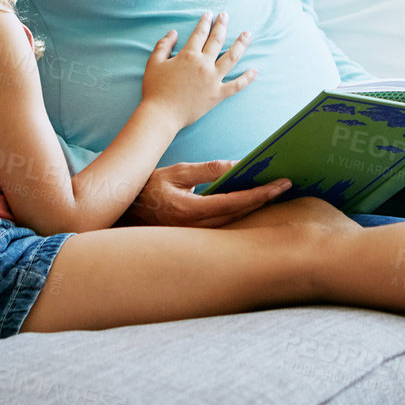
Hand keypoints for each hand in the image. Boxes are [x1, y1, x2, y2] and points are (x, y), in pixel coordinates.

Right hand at [124, 160, 291, 227]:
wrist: (118, 211)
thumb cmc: (147, 188)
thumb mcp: (177, 172)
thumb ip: (207, 170)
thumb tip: (237, 165)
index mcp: (188, 211)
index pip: (233, 203)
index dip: (260, 194)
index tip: (280, 185)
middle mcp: (192, 229)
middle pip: (238, 216)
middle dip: (264, 201)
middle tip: (285, 186)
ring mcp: (192, 237)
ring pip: (232, 224)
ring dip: (254, 208)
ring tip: (273, 192)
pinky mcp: (191, 239)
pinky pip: (222, 227)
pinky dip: (239, 215)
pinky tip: (251, 204)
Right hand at [142, 12, 253, 128]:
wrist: (162, 114)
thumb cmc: (156, 89)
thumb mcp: (154, 63)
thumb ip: (163, 45)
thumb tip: (173, 32)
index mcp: (188, 56)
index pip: (199, 34)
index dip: (205, 22)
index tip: (209, 14)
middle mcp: (204, 64)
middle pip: (217, 40)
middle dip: (222, 26)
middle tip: (226, 15)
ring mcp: (213, 79)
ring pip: (231, 58)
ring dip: (241, 45)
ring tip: (247, 34)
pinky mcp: (217, 94)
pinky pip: (236, 85)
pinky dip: (246, 78)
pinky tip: (255, 70)